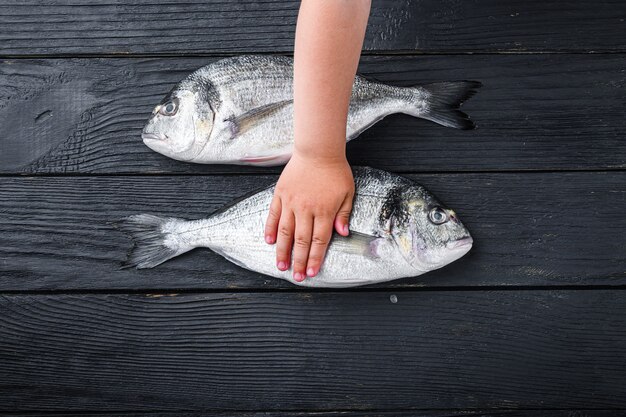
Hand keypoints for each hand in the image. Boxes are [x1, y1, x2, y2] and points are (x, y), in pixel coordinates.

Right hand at [264, 151, 354, 281]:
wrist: (318, 150)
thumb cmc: (335, 171)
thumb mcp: (348, 193)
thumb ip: (344, 214)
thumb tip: (342, 234)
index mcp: (324, 211)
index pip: (319, 241)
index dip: (315, 258)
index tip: (311, 272)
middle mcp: (306, 209)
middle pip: (301, 241)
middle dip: (298, 261)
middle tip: (296, 277)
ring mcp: (291, 202)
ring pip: (285, 232)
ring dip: (282, 251)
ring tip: (281, 265)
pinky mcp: (280, 194)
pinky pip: (273, 215)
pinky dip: (270, 229)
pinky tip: (269, 241)